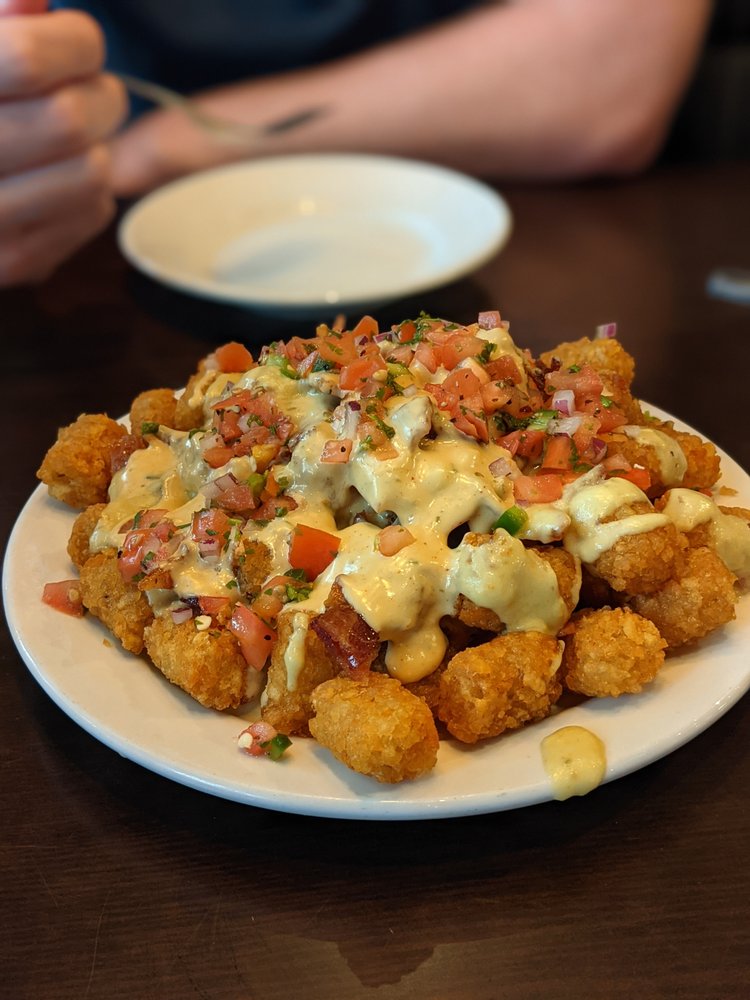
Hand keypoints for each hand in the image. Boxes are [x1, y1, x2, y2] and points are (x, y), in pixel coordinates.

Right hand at [0, 0, 126, 285]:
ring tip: (64, 137)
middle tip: (82, 89)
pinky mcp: (15, 262)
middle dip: (96, 94)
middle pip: (72, 119)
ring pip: (93, 171)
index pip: (28, 59)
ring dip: (95, 146)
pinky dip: (87, 189)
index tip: (74, 41)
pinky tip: (51, 178)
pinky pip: (93, 213)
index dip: (72, 40)